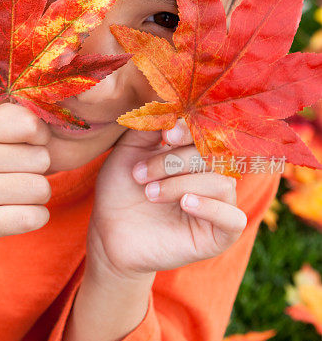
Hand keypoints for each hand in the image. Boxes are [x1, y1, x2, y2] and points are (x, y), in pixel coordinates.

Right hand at [0, 103, 51, 261]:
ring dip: (37, 196)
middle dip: (37, 170)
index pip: (29, 123)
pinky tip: (15, 214)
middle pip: (40, 158)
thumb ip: (14, 120)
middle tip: (14, 176)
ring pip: (40, 189)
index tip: (26, 145)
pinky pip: (34, 217)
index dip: (39, 137)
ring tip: (14, 196)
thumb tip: (53, 115)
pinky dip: (35, 217)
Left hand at [85, 119, 247, 282]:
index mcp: (194, 156)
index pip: (208, 135)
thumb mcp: (129, 152)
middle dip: (174, 161)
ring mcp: (218, 206)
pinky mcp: (219, 236)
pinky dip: (211, 207)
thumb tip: (172, 104)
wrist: (108, 233)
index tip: (166, 132)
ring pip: (221, 183)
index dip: (191, 130)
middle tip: (140, 174)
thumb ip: (150, 127)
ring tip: (150, 193)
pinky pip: (234, 219)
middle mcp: (210, 177)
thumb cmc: (119, 192)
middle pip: (214, 157)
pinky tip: (184, 203)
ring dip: (181, 184)